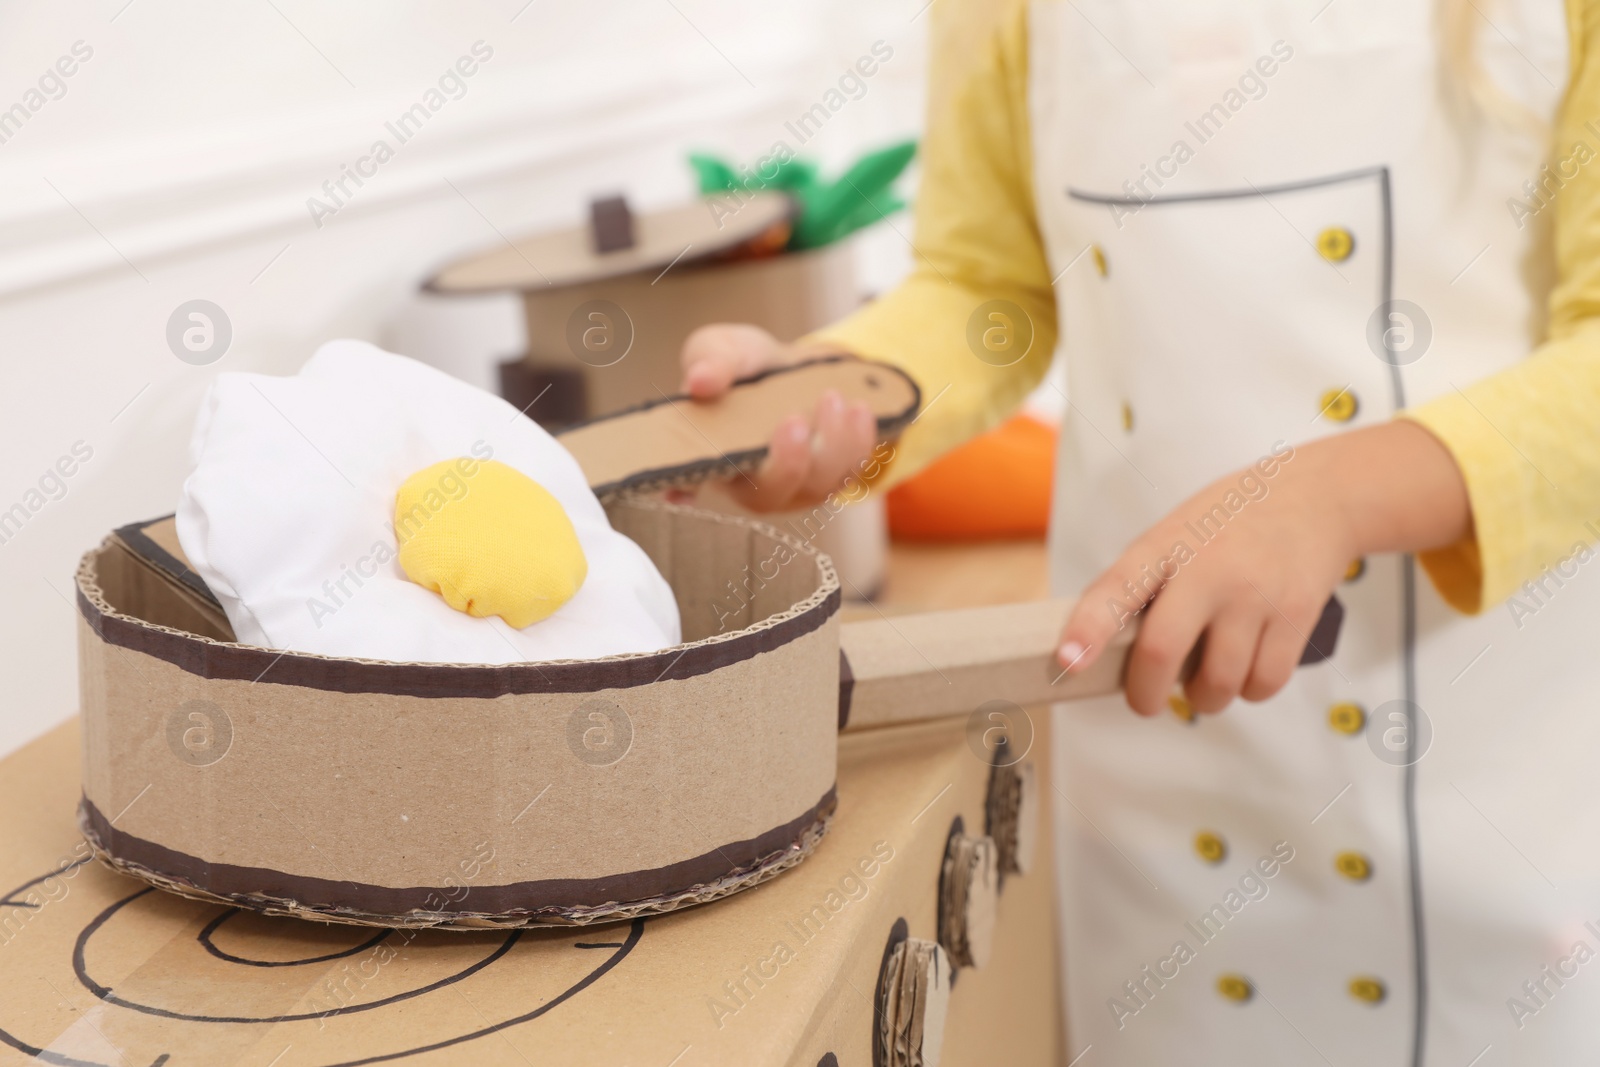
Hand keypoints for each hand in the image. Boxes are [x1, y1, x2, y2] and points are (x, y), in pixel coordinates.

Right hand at [679, 323, 877, 511]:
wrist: (791, 367)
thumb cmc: (746, 364)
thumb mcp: (723, 348)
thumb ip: (711, 361)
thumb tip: (699, 381)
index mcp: (708, 455)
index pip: (687, 484)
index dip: (685, 491)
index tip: (685, 489)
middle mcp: (748, 484)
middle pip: (766, 498)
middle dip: (786, 464)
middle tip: (794, 419)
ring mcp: (793, 488)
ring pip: (816, 489)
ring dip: (830, 447)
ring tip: (832, 397)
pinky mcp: (828, 480)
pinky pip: (850, 473)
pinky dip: (858, 443)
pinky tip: (859, 409)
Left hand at [1054, 421, 1470, 715]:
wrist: (1316, 496)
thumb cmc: (1228, 524)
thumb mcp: (1173, 534)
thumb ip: (1140, 584)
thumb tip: (1099, 653)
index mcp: (1162, 546)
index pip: (1114, 589)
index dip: (1087, 630)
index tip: (1068, 661)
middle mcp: (1207, 568)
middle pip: (1161, 650)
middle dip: (1145, 694)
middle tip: (1145, 702)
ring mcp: (1253, 594)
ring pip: (1217, 682)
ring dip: (1203, 698)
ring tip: (1205, 679)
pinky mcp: (1295, 615)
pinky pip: (1263, 683)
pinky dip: (1248, 691)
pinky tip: (1244, 669)